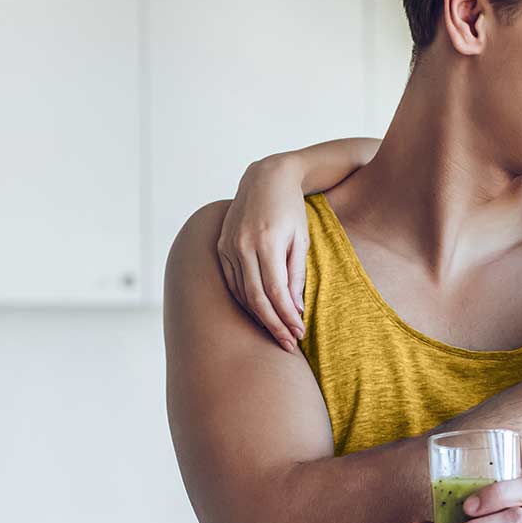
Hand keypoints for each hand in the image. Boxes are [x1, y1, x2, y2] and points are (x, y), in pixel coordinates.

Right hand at [216, 155, 309, 350]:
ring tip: (277, 332)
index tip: (298, 333)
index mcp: (266, 242)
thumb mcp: (300, 240)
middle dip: (273, 325)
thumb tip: (295, 310)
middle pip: (256, 298)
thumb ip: (296, 274)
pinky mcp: (221, 246)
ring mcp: (228, 245)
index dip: (287, 316)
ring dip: (259, 316)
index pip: (275, 291)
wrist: (266, 178)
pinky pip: (232, 282)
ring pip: (241, 293)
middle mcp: (242, 245)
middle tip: (288, 344)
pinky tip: (259, 312)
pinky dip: (245, 300)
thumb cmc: (290, 209)